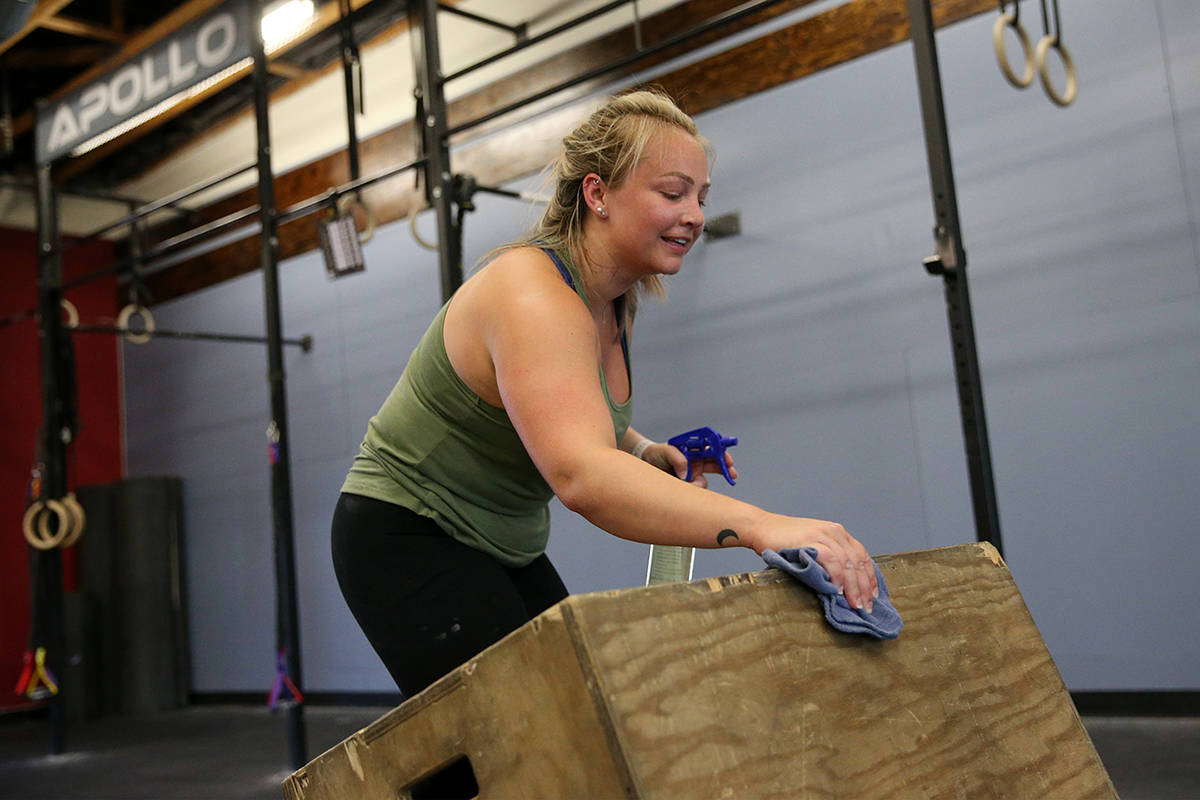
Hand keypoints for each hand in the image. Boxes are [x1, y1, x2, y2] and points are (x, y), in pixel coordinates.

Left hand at [641, 443, 737, 488]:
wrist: (645, 463)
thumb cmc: (656, 453)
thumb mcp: (665, 451)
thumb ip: (677, 458)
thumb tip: (686, 473)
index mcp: (694, 449)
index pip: (712, 449)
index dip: (722, 454)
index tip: (728, 460)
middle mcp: (696, 461)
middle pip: (716, 464)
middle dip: (726, 469)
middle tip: (732, 474)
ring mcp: (693, 473)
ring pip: (705, 480)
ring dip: (699, 484)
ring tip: (687, 483)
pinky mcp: (687, 484)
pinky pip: (695, 489)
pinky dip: (692, 490)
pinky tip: (683, 486)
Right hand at [755, 514, 877, 612]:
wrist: (762, 528)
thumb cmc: (786, 542)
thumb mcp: (815, 546)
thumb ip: (830, 559)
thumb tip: (845, 587)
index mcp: (838, 533)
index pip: (862, 556)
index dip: (870, 578)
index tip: (872, 596)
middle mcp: (834, 532)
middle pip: (857, 562)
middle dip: (863, 587)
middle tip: (865, 607)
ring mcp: (823, 534)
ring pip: (846, 562)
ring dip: (852, 586)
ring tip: (854, 604)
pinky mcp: (810, 540)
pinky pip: (830, 560)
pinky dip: (836, 576)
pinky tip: (837, 590)